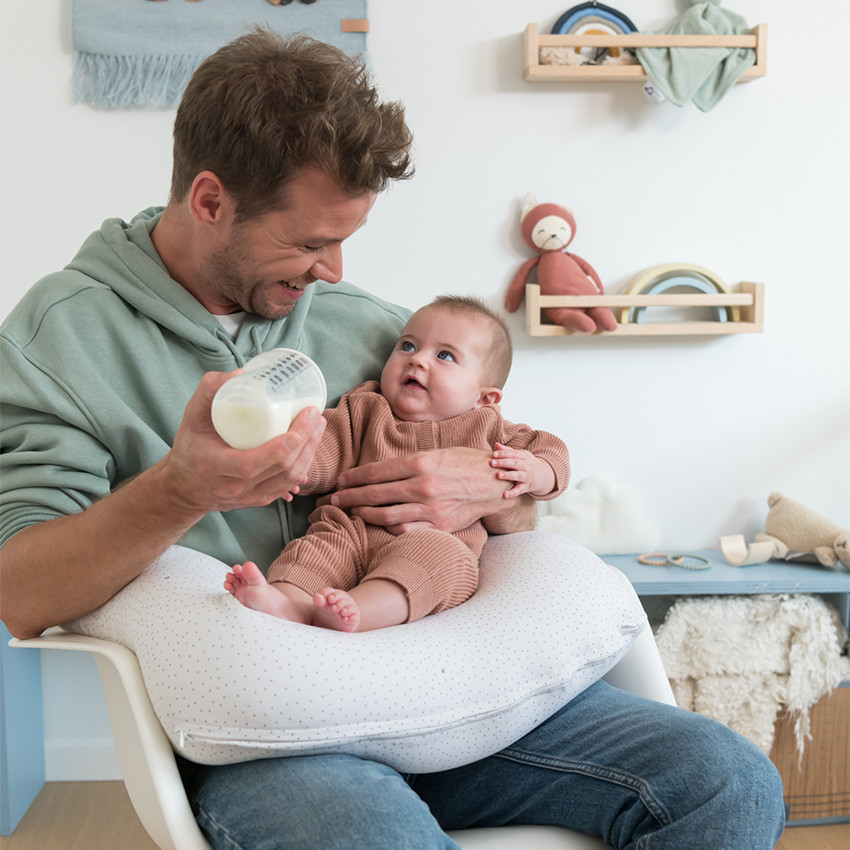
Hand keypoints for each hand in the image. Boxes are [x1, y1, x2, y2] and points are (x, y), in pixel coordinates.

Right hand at [163, 371, 325, 514]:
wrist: (185, 487)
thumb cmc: (189, 447)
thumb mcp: (191, 416)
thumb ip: (210, 391)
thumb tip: (240, 374)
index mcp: (215, 467)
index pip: (252, 463)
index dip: (281, 446)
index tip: (302, 420)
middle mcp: (234, 487)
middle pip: (280, 468)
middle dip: (305, 440)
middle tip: (315, 415)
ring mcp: (248, 497)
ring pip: (288, 479)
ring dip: (309, 452)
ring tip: (317, 427)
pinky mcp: (258, 500)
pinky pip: (287, 486)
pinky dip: (303, 466)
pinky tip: (310, 447)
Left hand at [330, 447, 509, 533]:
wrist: (495, 482)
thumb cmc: (465, 463)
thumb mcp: (436, 452)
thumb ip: (409, 462)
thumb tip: (379, 470)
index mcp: (421, 463)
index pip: (376, 471)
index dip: (354, 477)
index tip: (341, 481)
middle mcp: (423, 486)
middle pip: (375, 493)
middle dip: (350, 496)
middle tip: (334, 499)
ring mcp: (431, 508)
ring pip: (386, 515)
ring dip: (364, 514)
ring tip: (352, 512)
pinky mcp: (439, 525)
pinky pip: (406, 530)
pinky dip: (389, 528)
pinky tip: (380, 524)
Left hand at [490, 442, 555, 498]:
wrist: (541, 475)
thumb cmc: (525, 463)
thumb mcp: (519, 455)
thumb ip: (507, 451)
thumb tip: (496, 444)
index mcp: (524, 457)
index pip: (513, 454)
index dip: (504, 453)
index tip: (494, 454)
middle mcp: (526, 466)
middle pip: (515, 463)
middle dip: (504, 462)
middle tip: (492, 463)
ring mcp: (526, 477)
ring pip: (518, 476)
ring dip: (508, 475)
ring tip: (498, 475)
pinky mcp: (526, 487)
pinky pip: (519, 490)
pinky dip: (512, 493)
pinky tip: (505, 495)